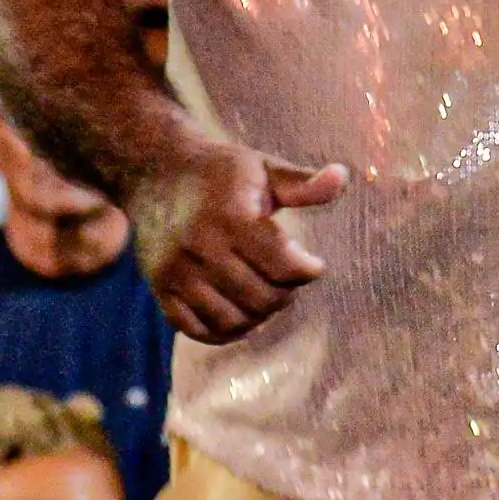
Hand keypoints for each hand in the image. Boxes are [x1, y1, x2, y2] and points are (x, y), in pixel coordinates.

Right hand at [130, 136, 349, 342]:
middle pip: (261, 297)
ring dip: (259, 315)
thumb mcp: (263, 168)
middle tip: (287, 279)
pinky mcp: (160, 288)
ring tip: (266, 294)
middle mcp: (199, 246)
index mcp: (229, 215)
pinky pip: (198, 330)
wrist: (156, 171)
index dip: (308, 271)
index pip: (282, 265)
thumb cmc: (220, 172)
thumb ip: (302, 182)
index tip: (313, 264)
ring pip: (232, 319)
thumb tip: (343, 176)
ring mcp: (176, 271)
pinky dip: (225, 331)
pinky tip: (241, 313)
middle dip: (285, 293)